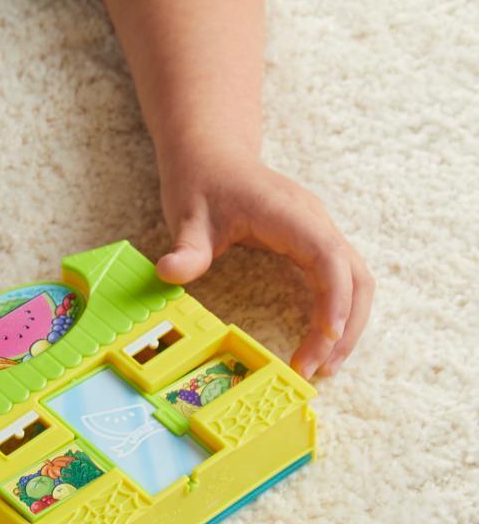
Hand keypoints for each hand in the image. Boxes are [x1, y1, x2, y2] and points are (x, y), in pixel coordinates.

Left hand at [154, 150, 373, 378]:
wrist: (211, 153)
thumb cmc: (201, 182)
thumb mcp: (186, 214)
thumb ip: (185, 247)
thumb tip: (168, 273)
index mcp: (289, 214)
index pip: (329, 257)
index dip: (334, 299)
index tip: (326, 338)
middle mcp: (314, 221)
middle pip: (354, 276)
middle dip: (345, 326)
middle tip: (319, 370)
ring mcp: (317, 230)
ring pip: (355, 279)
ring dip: (348, 323)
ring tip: (324, 366)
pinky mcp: (312, 240)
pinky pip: (340, 278)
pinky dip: (338, 311)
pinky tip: (321, 340)